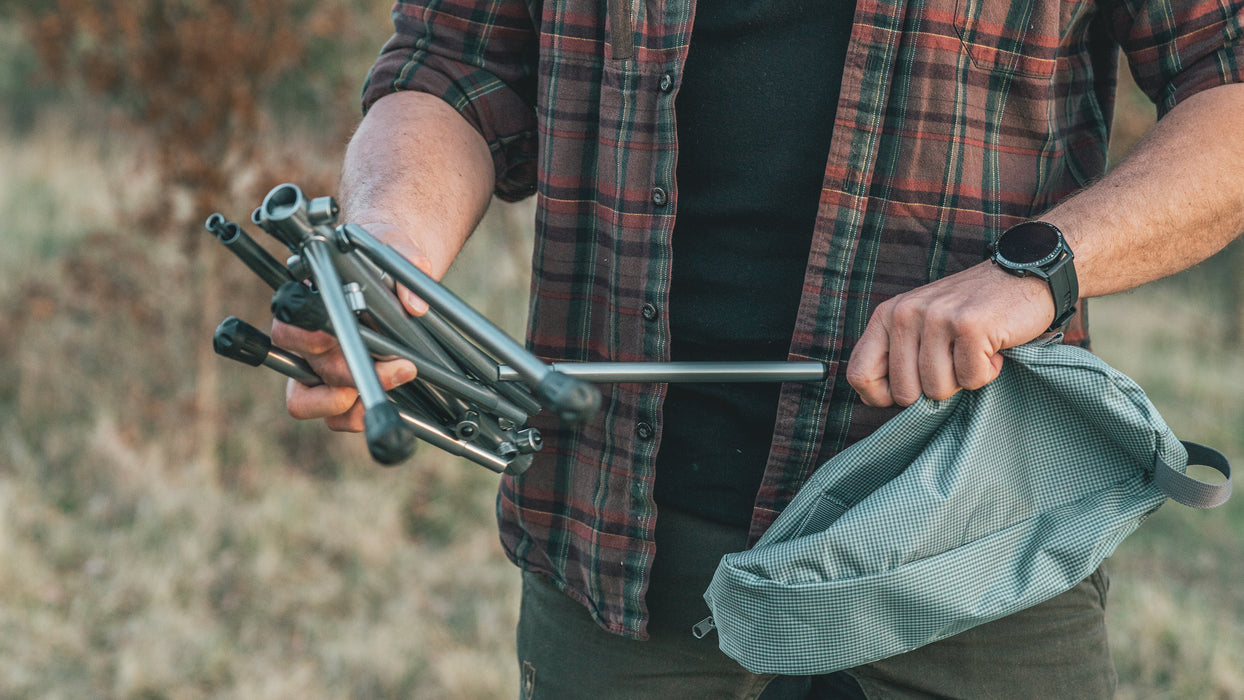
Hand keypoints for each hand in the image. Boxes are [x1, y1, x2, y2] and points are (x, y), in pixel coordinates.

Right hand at [270, 221, 430, 431]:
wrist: (391, 270)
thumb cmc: (383, 258)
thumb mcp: (398, 248)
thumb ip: (407, 264)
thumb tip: (414, 304)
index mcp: (306, 304)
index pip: (288, 328)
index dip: (310, 338)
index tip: (339, 338)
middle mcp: (304, 340)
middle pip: (310, 368)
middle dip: (354, 372)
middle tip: (401, 366)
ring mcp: (316, 367)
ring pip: (305, 402)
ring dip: (348, 404)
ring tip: (395, 382)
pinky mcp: (335, 389)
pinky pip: (333, 418)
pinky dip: (354, 417)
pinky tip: (392, 405)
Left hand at [845, 262, 1055, 406]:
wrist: (1023, 276)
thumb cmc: (970, 312)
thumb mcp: (921, 326)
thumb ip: (897, 355)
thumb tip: (880, 401)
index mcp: (886, 316)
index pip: (859, 375)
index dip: (881, 396)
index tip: (910, 391)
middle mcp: (905, 314)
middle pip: (904, 392)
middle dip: (934, 389)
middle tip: (954, 362)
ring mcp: (936, 318)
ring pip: (937, 389)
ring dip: (963, 380)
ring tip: (973, 350)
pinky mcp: (969, 325)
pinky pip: (970, 379)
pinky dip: (987, 372)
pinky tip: (992, 347)